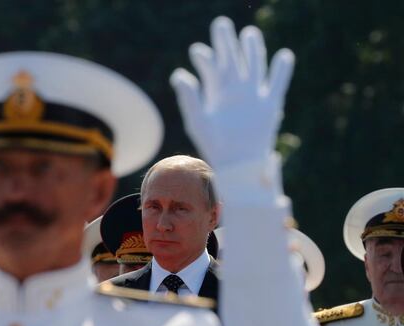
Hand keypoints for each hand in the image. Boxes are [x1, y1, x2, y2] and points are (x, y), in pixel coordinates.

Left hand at [170, 16, 294, 169]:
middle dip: (227, 42)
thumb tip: (178, 74)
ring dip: (252, 49)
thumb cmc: (213, 145)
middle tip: (220, 24)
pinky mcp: (270, 104)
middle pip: (232, 59)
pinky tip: (283, 55)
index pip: (211, 67)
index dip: (204, 57)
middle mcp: (235, 90)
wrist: (235, 164)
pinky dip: (282, 69)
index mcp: (216, 92)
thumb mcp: (197, 120)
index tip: (197, 51)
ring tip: (249, 34)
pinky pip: (278, 82)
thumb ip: (189, 97)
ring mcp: (254, 95)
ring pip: (255, 65)